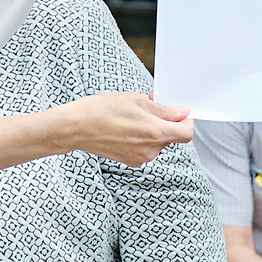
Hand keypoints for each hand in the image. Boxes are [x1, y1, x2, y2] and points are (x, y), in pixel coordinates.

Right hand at [63, 92, 194, 166]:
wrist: (74, 128)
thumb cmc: (101, 111)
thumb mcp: (136, 101)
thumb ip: (163, 109)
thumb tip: (182, 112)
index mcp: (155, 133)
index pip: (187, 133)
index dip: (186, 120)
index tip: (179, 112)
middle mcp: (150, 150)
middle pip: (172, 136)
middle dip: (165, 121)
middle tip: (148, 105)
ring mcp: (140, 158)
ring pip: (158, 142)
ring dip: (152, 129)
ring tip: (131, 116)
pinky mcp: (130, 161)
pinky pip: (145, 148)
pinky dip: (141, 138)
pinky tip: (125, 128)